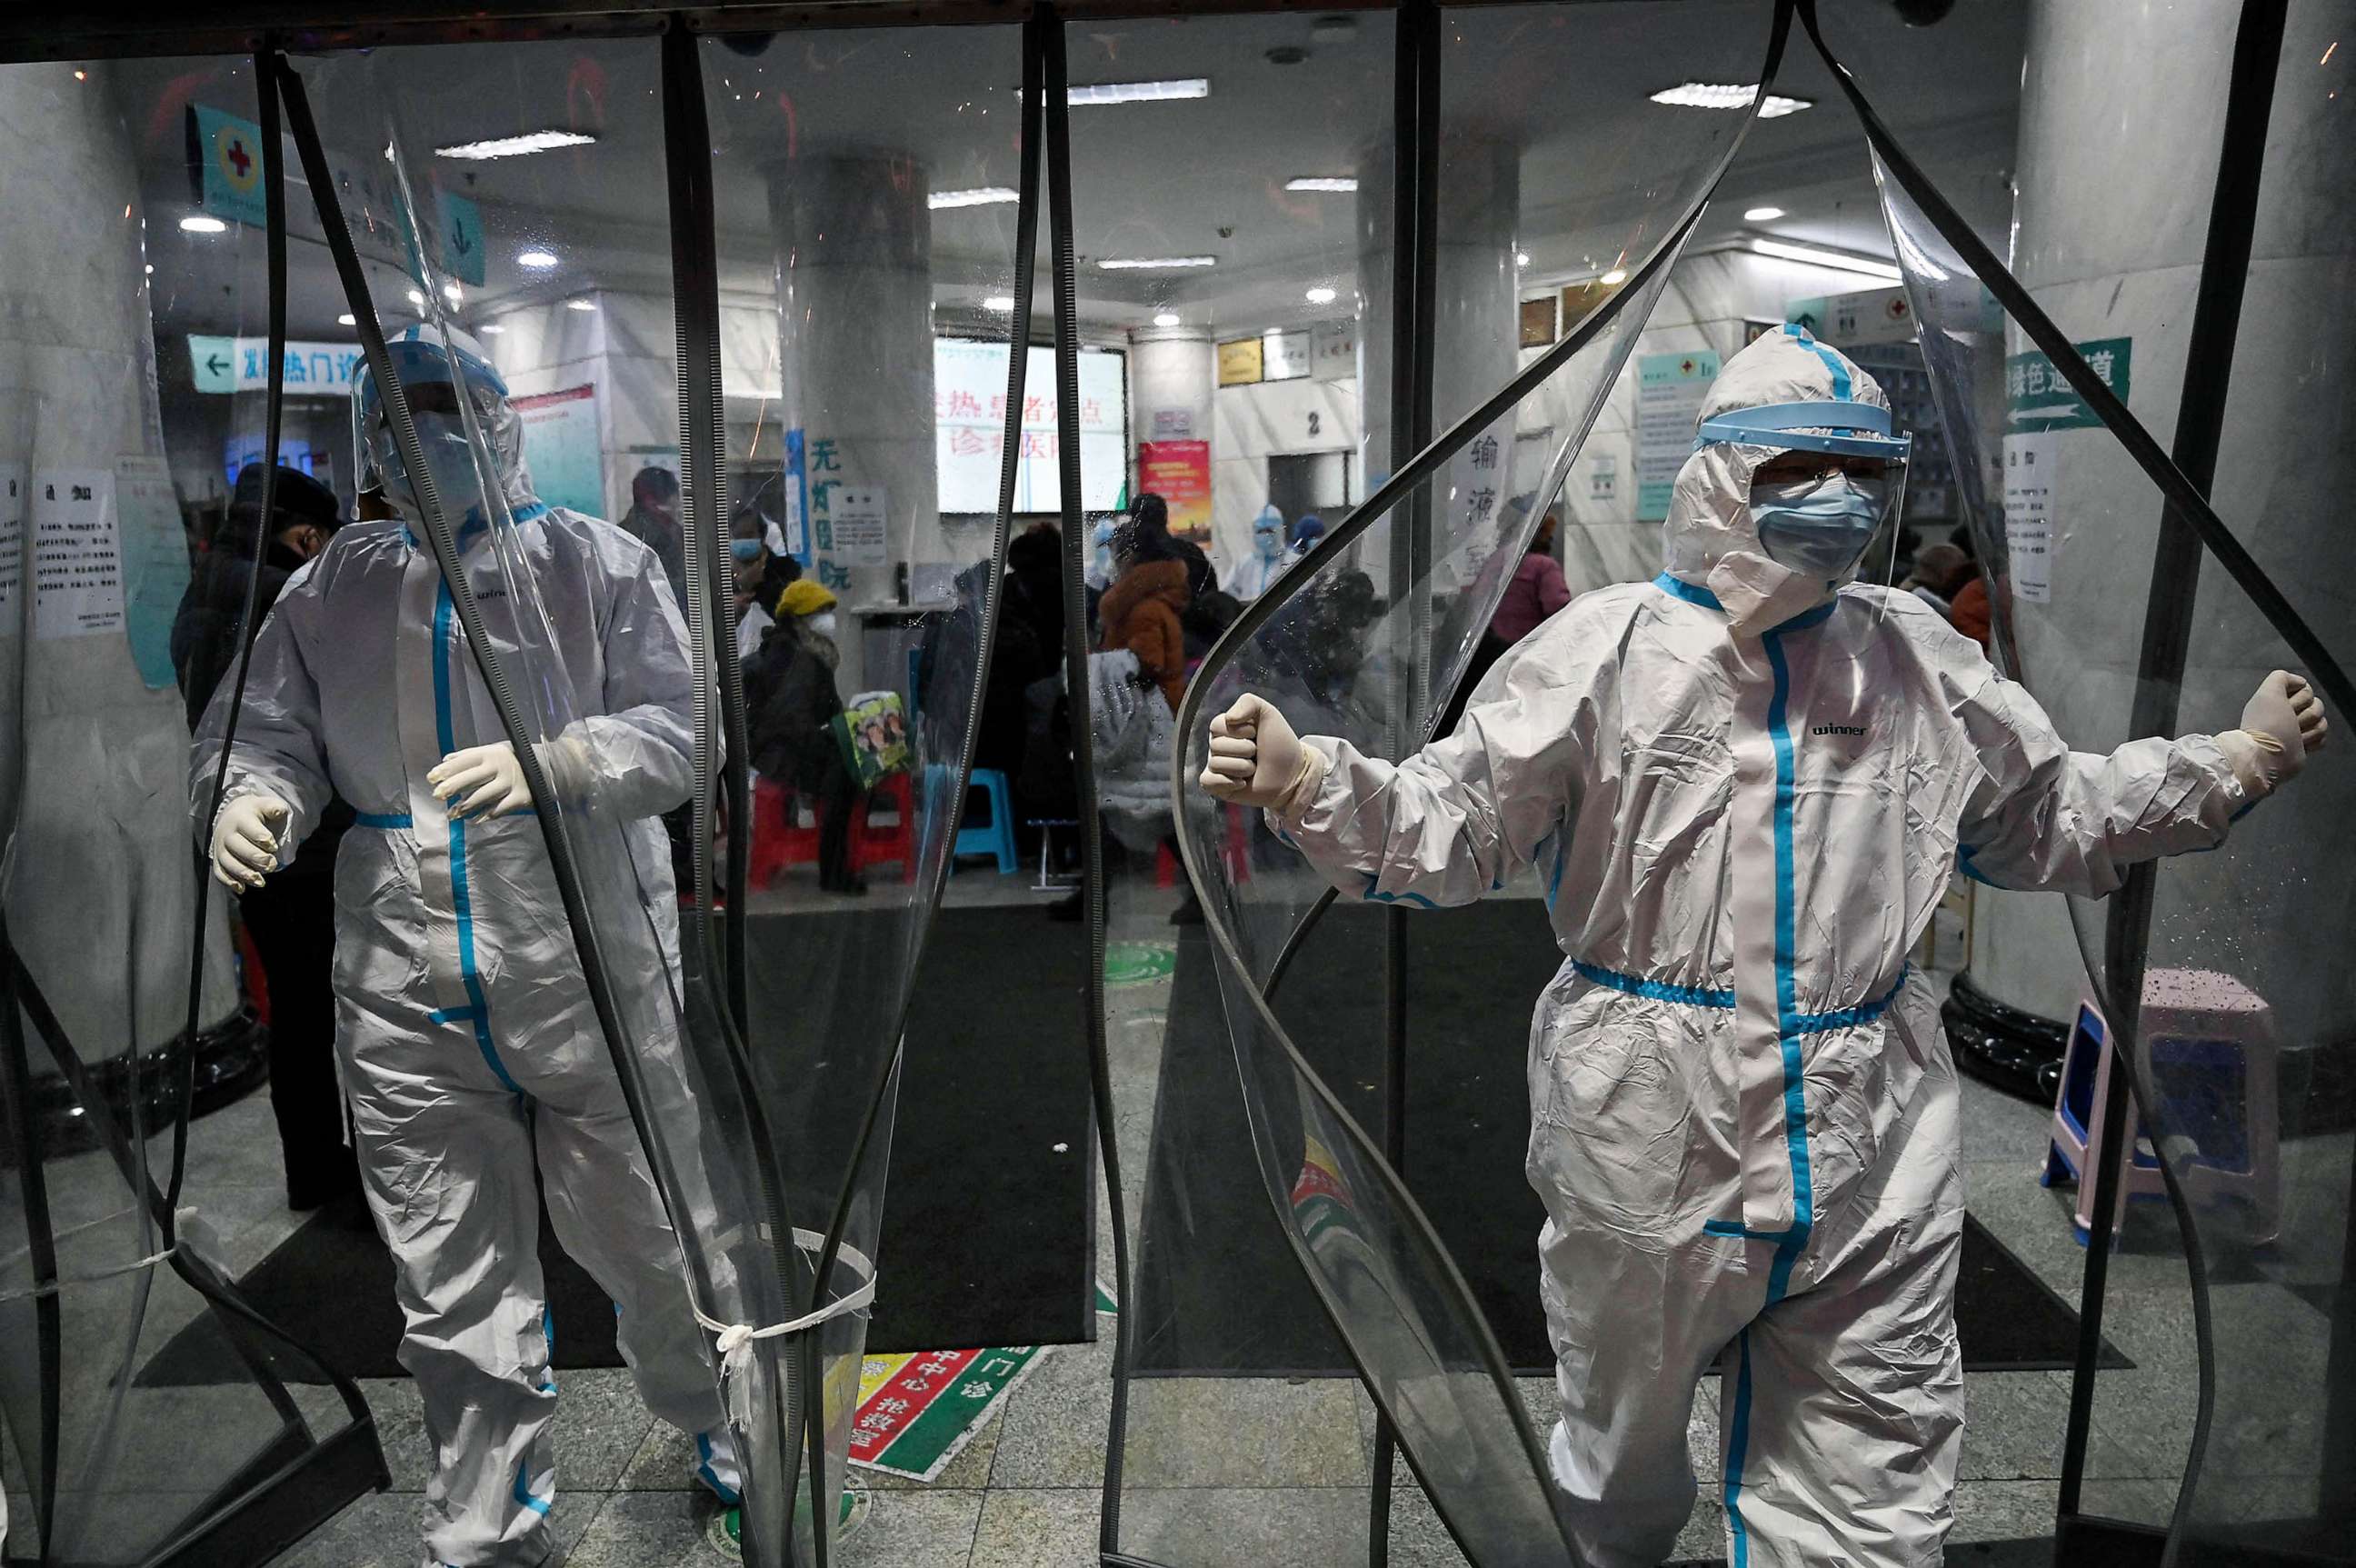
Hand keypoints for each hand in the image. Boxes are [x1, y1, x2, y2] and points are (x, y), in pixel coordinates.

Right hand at [211, 793, 289, 890]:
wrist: (235, 815)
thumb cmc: (256, 813)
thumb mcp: (266, 805)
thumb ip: (274, 807)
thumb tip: (280, 810)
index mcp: (240, 817)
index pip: (249, 828)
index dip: (262, 838)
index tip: (273, 845)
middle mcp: (227, 833)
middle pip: (237, 847)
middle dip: (256, 858)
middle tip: (272, 865)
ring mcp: (220, 847)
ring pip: (227, 862)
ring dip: (243, 874)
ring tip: (260, 881)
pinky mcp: (218, 859)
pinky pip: (220, 872)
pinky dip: (229, 882)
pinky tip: (242, 888)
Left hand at [429, 741, 533, 819]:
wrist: (548, 767)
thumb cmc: (512, 759)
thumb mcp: (493, 752)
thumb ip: (469, 756)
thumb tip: (445, 760)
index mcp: (491, 754)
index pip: (466, 761)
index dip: (448, 769)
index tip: (431, 778)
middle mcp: (501, 767)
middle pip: (473, 778)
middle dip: (453, 787)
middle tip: (436, 795)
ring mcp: (511, 783)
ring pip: (484, 796)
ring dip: (466, 806)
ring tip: (452, 814)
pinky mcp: (521, 797)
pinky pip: (500, 808)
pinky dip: (486, 815)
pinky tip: (475, 820)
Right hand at [1199, 694, 1323, 812]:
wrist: (1293, 773)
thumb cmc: (1280, 744)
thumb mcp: (1267, 713)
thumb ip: (1248, 702)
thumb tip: (1229, 718)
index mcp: (1226, 728)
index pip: (1216, 725)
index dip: (1239, 730)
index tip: (1255, 733)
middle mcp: (1219, 746)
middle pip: (1216, 746)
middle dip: (1244, 750)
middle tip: (1257, 753)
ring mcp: (1218, 767)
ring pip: (1216, 764)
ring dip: (1242, 767)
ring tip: (1254, 768)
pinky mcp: (1219, 786)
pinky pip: (1207, 782)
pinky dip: (1227, 783)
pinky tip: (1242, 783)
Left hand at [2218, 670, 2328, 796]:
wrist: (2268, 757)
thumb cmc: (2268, 725)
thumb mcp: (2268, 693)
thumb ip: (2280, 678)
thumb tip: (2299, 681)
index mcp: (2278, 700)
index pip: (2306, 689)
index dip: (2301, 698)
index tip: (2286, 706)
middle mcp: (2287, 713)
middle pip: (2317, 705)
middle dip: (2306, 715)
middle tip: (2290, 723)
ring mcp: (2296, 730)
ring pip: (2321, 721)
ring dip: (2310, 730)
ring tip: (2294, 737)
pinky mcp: (2303, 745)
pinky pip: (2322, 737)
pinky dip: (2313, 741)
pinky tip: (2301, 745)